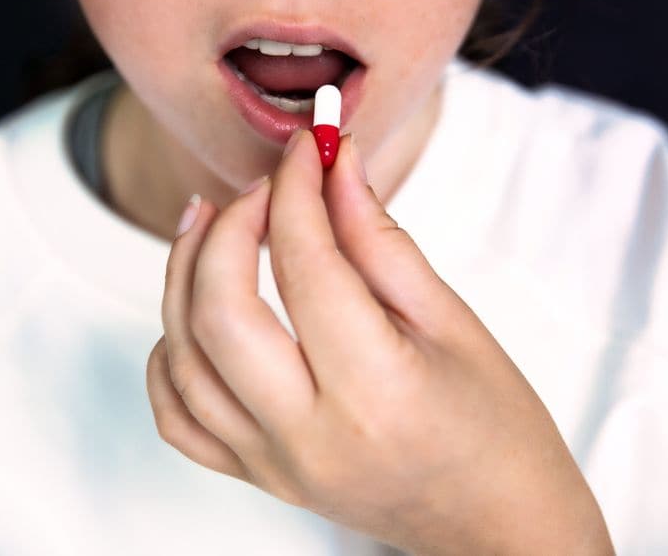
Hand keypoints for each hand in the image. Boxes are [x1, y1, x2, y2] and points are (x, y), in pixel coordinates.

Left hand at [146, 130, 613, 554]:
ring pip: (182, 357)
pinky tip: (193, 310)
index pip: (307, 265)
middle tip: (264, 186)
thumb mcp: (452, 321)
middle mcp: (309, 436)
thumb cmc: (496, 429)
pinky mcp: (258, 476)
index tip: (308, 148)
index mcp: (377, 393)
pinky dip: (168, 352)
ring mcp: (273, 464)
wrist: (498, 525)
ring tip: (210, 222)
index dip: (299, 189)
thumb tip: (335, 167)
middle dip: (231, 226)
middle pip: (220, 311)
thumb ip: (379, 240)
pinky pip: (178, 415)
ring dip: (183, 274)